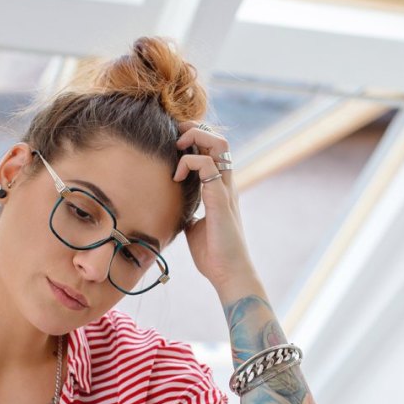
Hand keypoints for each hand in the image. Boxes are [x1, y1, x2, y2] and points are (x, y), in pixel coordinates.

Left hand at [174, 122, 256, 291]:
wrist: (228, 274)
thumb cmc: (214, 255)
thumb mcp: (195, 229)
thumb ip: (189, 214)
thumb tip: (177, 211)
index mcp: (221, 190)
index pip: (214, 151)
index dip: (196, 140)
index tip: (174, 146)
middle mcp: (226, 185)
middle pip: (219, 139)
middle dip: (194, 130)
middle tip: (174, 138)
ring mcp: (225, 190)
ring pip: (218, 144)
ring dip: (195, 138)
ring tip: (177, 149)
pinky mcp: (219, 198)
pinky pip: (206, 165)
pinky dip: (189, 162)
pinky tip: (177, 178)